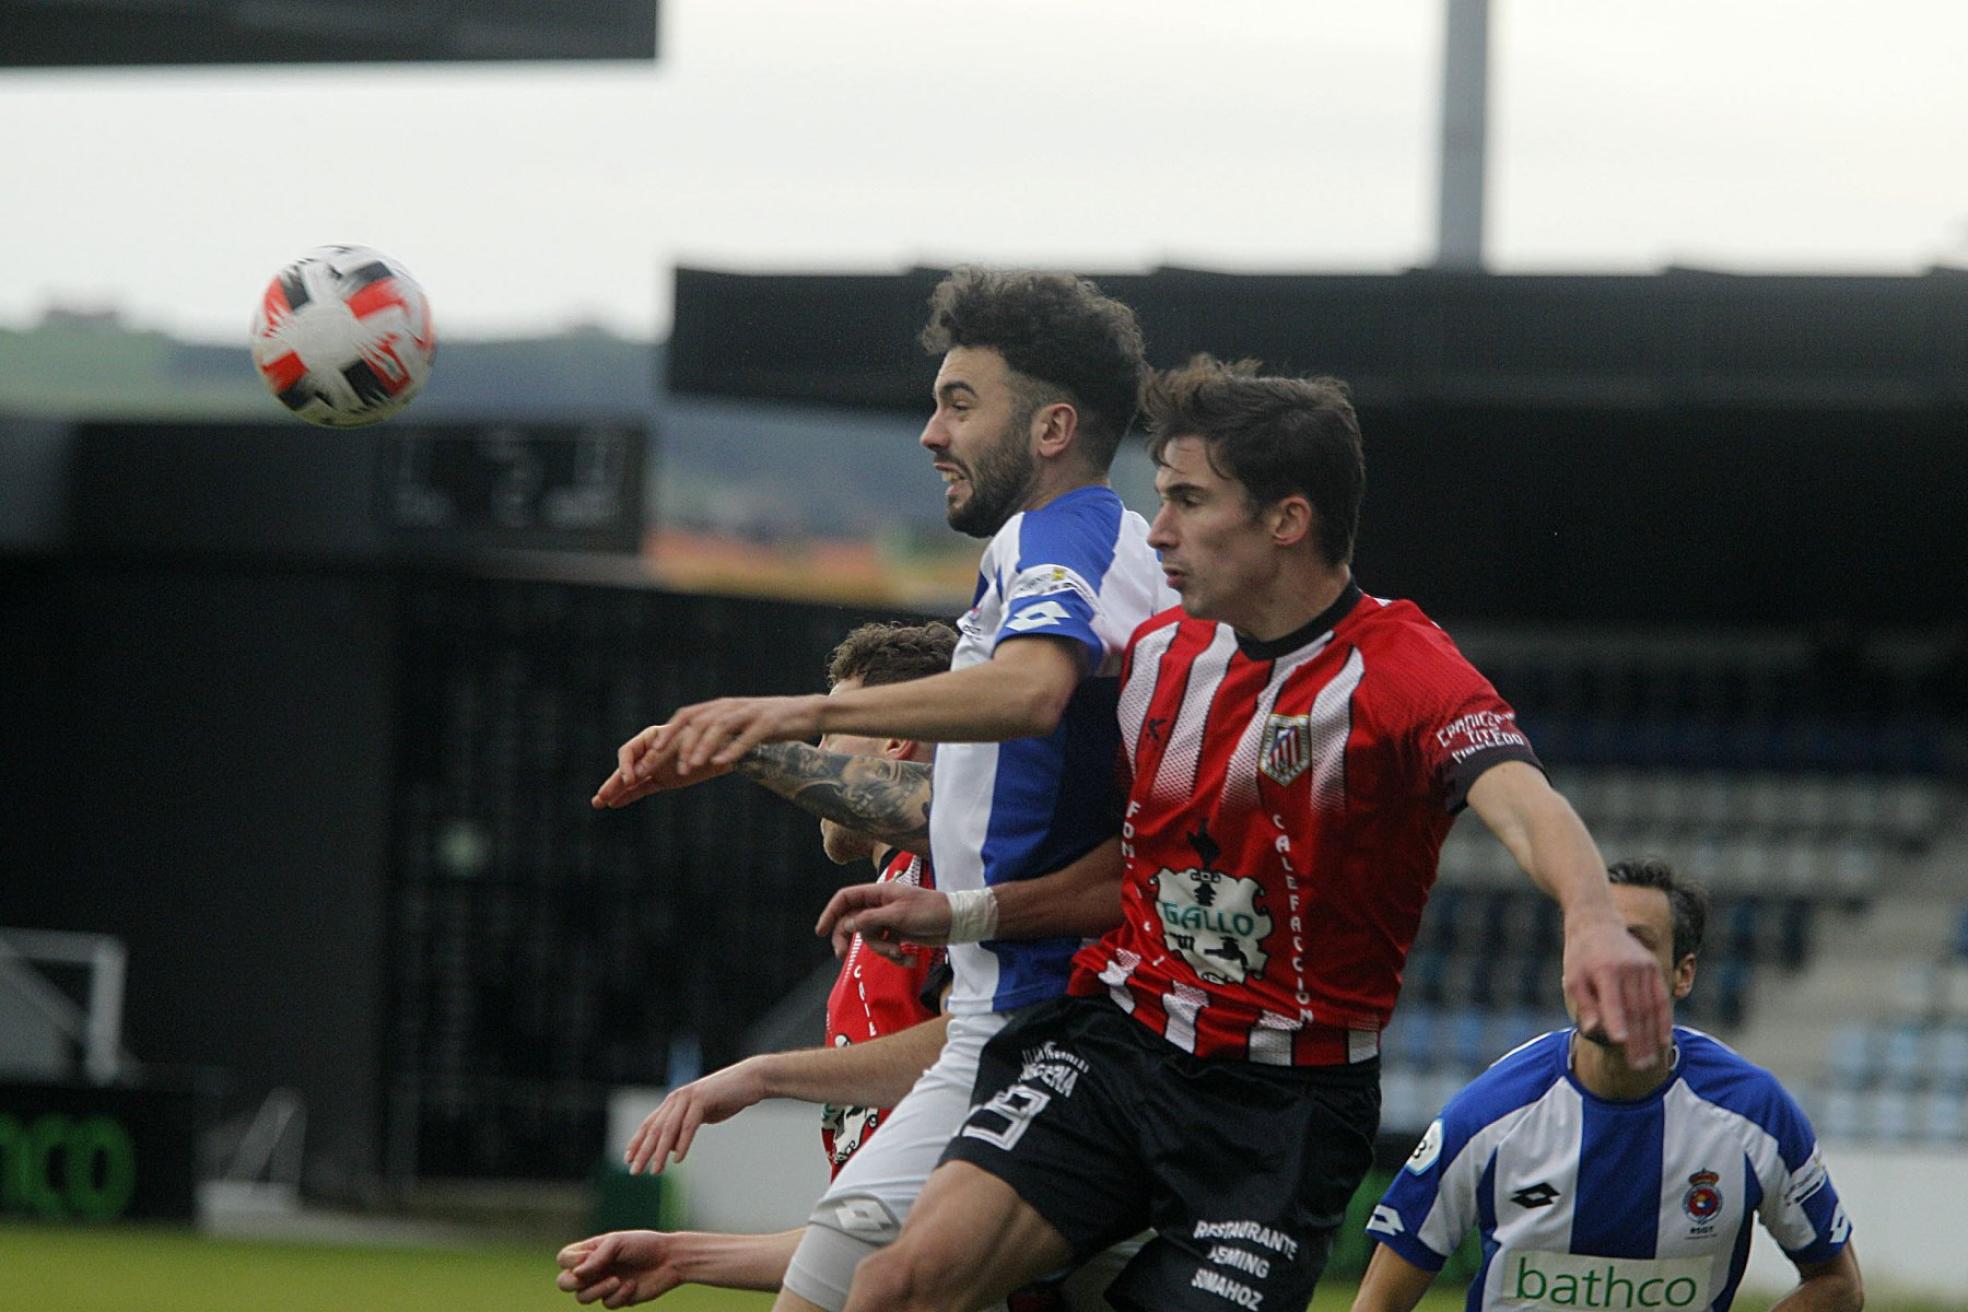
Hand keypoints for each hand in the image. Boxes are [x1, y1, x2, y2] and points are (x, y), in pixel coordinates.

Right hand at [556, 1231, 688, 1306]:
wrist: (670, 1260)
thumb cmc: (643, 1245)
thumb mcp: (618, 1242)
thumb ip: (596, 1257)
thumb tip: (577, 1273)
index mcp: (591, 1251)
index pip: (564, 1259)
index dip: (570, 1261)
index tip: (587, 1257)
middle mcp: (594, 1269)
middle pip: (564, 1283)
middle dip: (572, 1283)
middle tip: (586, 1278)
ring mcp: (604, 1285)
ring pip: (582, 1297)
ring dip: (597, 1290)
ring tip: (617, 1280)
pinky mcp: (617, 1298)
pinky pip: (607, 1304)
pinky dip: (619, 1295)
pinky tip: (632, 1285)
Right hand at [591, 723, 734, 809]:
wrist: (724, 750)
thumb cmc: (704, 740)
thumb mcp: (683, 746)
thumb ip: (662, 757)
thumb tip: (641, 770)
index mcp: (651, 737)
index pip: (628, 751)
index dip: (625, 766)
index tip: (630, 779)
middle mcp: (649, 752)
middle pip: (625, 768)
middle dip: (612, 782)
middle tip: (599, 797)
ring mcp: (654, 767)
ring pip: (630, 781)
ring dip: (615, 791)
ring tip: (598, 803)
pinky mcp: (661, 780)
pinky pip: (641, 790)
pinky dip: (629, 796)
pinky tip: (615, 804)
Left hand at [623, 1060, 768, 1174]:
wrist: (750, 1080)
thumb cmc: (727, 1098)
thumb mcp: (701, 1116)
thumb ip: (683, 1128)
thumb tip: (668, 1148)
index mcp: (674, 1102)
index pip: (649, 1124)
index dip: (637, 1142)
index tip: (628, 1159)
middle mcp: (677, 1098)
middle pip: (654, 1129)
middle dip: (643, 1152)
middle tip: (635, 1171)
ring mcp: (689, 1097)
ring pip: (669, 1129)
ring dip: (660, 1153)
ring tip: (655, 1171)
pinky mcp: (702, 1099)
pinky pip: (689, 1125)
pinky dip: (683, 1144)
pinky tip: (678, 1159)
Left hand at [652, 694, 829, 774]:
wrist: (808, 712)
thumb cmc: (772, 723)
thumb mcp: (741, 725)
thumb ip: (720, 732)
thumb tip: (694, 749)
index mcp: (723, 706)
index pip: (687, 715)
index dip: (669, 732)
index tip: (654, 752)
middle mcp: (732, 706)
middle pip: (698, 721)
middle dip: (680, 743)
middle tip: (669, 766)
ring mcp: (751, 713)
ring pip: (719, 727)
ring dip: (702, 747)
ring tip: (690, 767)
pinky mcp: (769, 723)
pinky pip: (747, 737)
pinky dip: (732, 749)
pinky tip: (721, 764)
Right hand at [817, 881, 950, 962]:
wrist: (957, 922)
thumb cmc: (931, 911)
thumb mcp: (899, 915)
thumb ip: (871, 919)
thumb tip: (848, 924)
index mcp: (879, 893)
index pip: (846, 899)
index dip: (830, 913)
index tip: (820, 931)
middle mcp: (880, 906)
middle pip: (852, 922)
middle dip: (848, 939)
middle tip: (841, 956)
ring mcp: (888, 920)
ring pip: (870, 939)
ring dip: (883, 951)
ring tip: (900, 953)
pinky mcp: (898, 934)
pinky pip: (886, 947)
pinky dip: (896, 955)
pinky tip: (910, 958)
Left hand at [1562, 914, 1670, 1069]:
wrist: (1597, 923)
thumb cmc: (1580, 957)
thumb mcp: (1573, 978)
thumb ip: (1584, 1004)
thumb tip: (1591, 1030)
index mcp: (1605, 969)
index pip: (1613, 1000)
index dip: (1616, 1021)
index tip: (1619, 1042)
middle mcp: (1628, 968)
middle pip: (1635, 1009)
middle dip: (1637, 1040)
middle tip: (1638, 1067)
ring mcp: (1644, 967)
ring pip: (1650, 1008)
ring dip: (1651, 1037)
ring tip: (1649, 1062)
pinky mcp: (1653, 968)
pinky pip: (1661, 999)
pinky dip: (1663, 1020)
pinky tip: (1663, 1041)